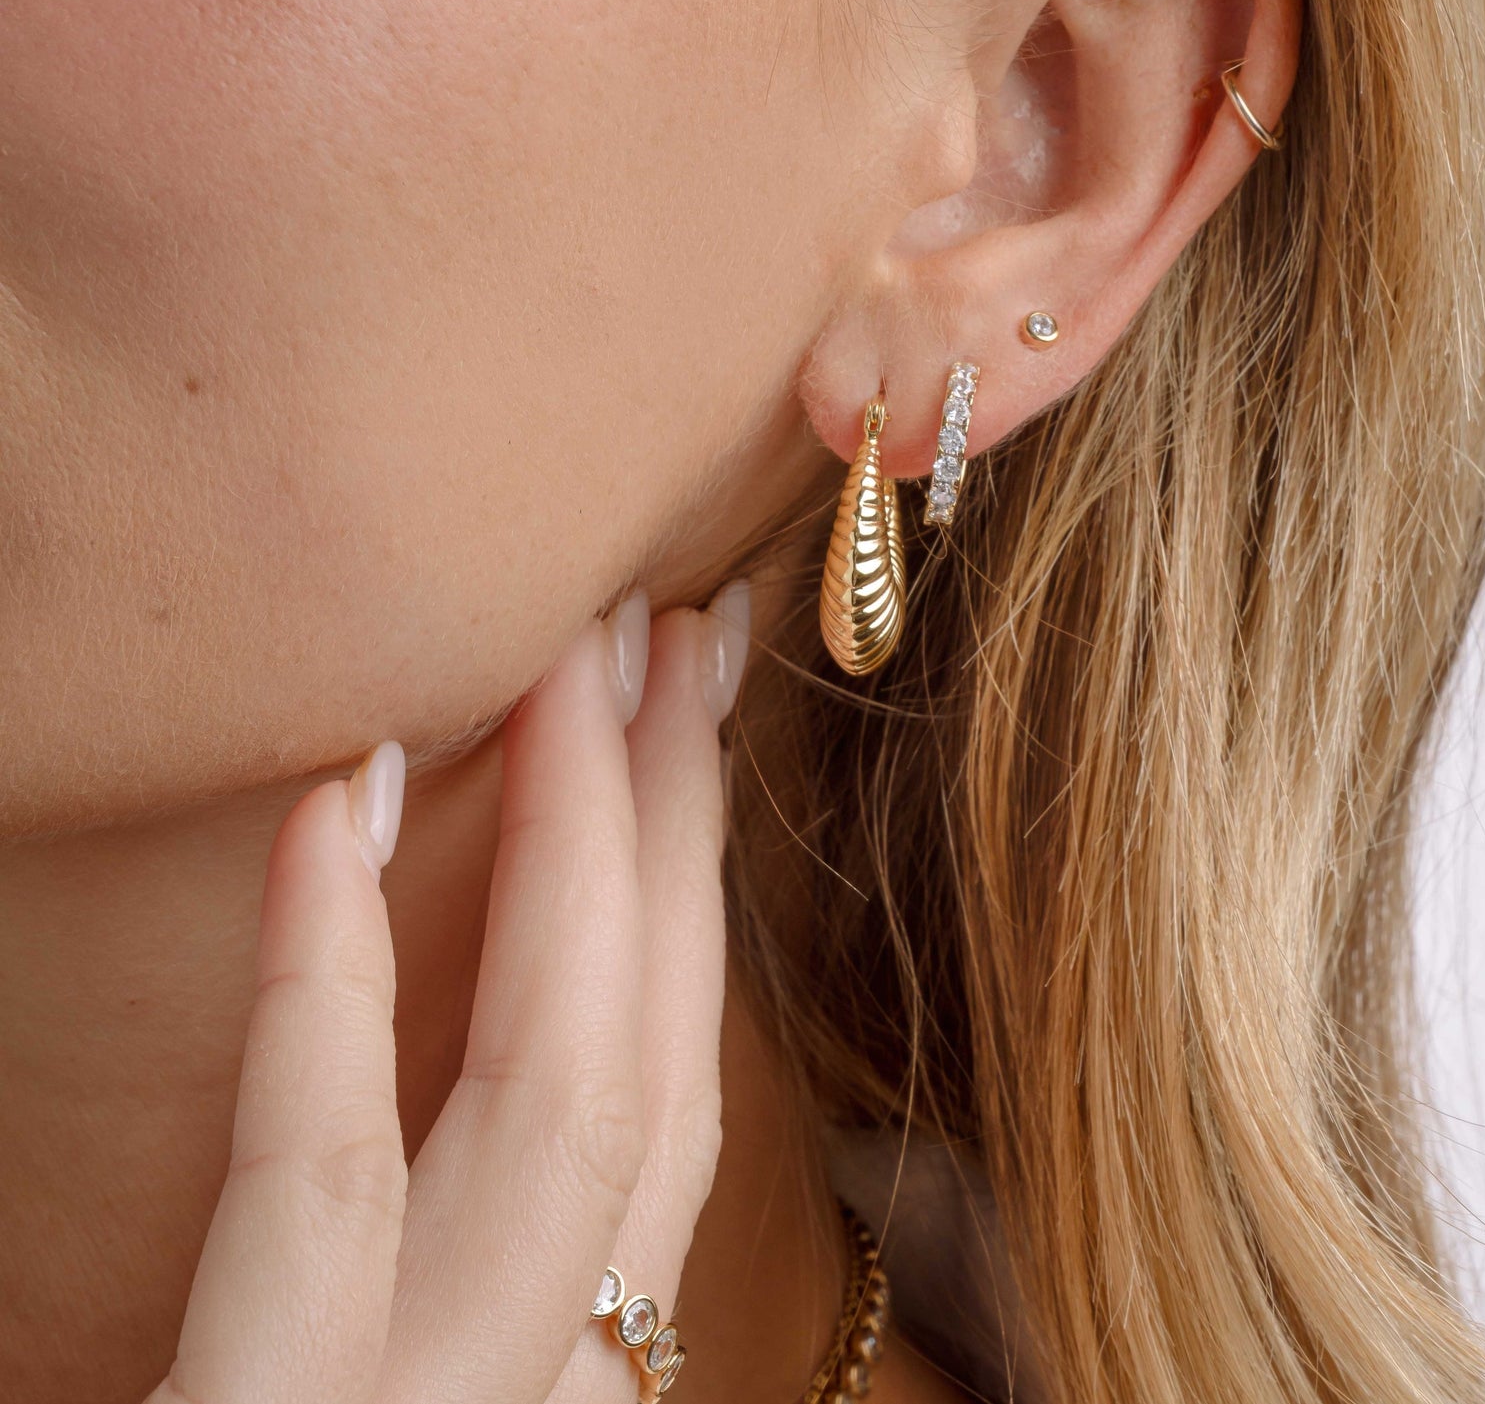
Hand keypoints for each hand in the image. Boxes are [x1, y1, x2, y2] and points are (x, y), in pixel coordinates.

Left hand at [145, 582, 748, 1403]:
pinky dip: (329, 981)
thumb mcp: (433, 1386)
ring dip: (577, 859)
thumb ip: (496, 1283)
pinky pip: (316, 1191)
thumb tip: (537, 1064)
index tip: (691, 709)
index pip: (668, 1108)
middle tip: (671, 625)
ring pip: (558, 1110)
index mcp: (565, 1381)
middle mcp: (543, 1394)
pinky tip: (339, 798)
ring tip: (571, 663)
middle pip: (650, 1076)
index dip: (700, 897)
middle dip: (679, 835)